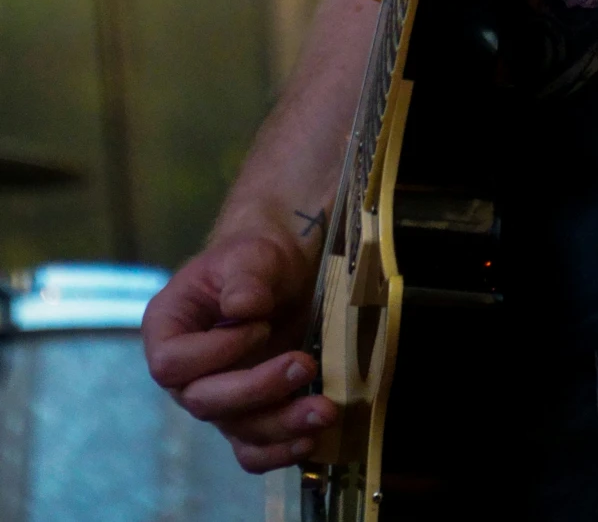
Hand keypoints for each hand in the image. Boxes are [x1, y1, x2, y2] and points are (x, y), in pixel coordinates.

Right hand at [143, 228, 334, 474]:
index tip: (260, 326)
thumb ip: (245, 277)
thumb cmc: (256, 257)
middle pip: (205, 402)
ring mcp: (216, 397)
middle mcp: (185, 374)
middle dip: (257, 390)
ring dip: (281, 426)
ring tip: (324, 410)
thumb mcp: (252, 254)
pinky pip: (254, 449)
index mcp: (167, 329)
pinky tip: (311, 438)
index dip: (215, 353)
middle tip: (304, 366)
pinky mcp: (247, 415)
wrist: (284, 271)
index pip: (172, 363)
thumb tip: (243, 307)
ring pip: (237, 430)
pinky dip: (280, 450)